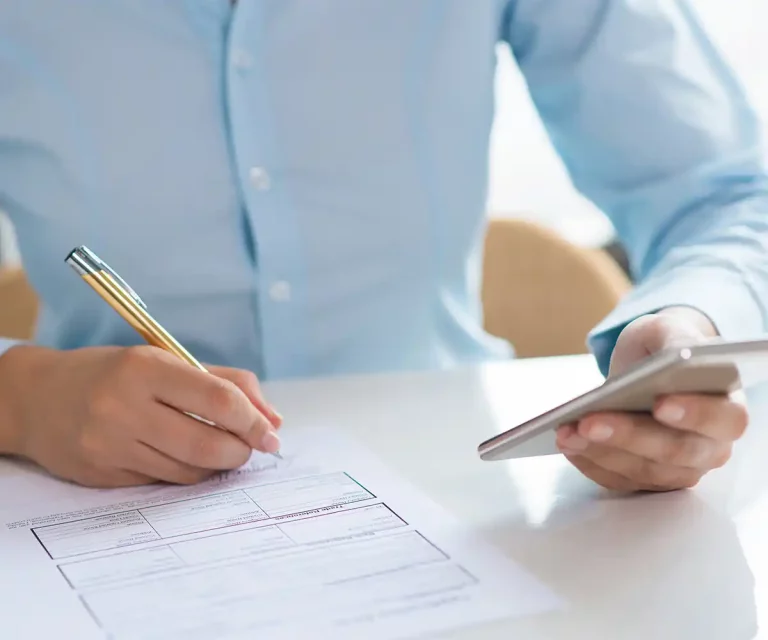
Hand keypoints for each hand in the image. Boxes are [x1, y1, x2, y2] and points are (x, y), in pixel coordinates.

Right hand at [0, 345, 282, 487]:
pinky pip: (166, 482)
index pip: (218, 399)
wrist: (38, 399)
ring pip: (190, 471)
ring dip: (219, 465)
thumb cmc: (114, 373)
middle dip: (242, 451)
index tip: (270, 431)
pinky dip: (189, 473)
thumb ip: (226, 383)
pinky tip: (189, 458)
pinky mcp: (104, 475)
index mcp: (145, 368)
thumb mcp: (166, 360)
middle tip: (252, 447)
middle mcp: (124, 408)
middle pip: (208, 444)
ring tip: (224, 450)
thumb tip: (274, 420)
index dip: (253, 420)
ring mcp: (111, 446)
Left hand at [556, 308, 747, 491]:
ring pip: (642, 470)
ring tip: (566, 431)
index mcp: (728, 408)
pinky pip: (619, 480)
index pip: (724, 419)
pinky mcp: (647, 479)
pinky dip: (590, 463)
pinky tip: (567, 443)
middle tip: (589, 421)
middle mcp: (710, 447)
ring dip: (600, 452)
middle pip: (674, 452)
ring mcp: (679, 469)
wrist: (646, 367)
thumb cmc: (662, 349)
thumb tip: (677, 356)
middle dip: (627, 436)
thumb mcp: (668, 331)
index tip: (661, 404)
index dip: (695, 414)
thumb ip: (677, 339)